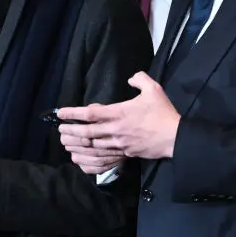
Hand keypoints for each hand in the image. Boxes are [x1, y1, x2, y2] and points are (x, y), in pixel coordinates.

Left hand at [58, 72, 180, 161]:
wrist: (176, 138)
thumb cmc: (164, 113)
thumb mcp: (154, 90)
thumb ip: (140, 80)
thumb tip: (131, 78)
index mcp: (119, 113)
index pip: (91, 113)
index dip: (73, 113)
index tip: (61, 113)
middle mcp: (115, 130)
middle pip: (86, 133)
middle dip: (70, 131)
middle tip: (59, 130)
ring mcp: (119, 144)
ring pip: (92, 146)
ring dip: (77, 145)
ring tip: (66, 142)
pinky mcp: (124, 154)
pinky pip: (102, 158)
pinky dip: (89, 158)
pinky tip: (81, 157)